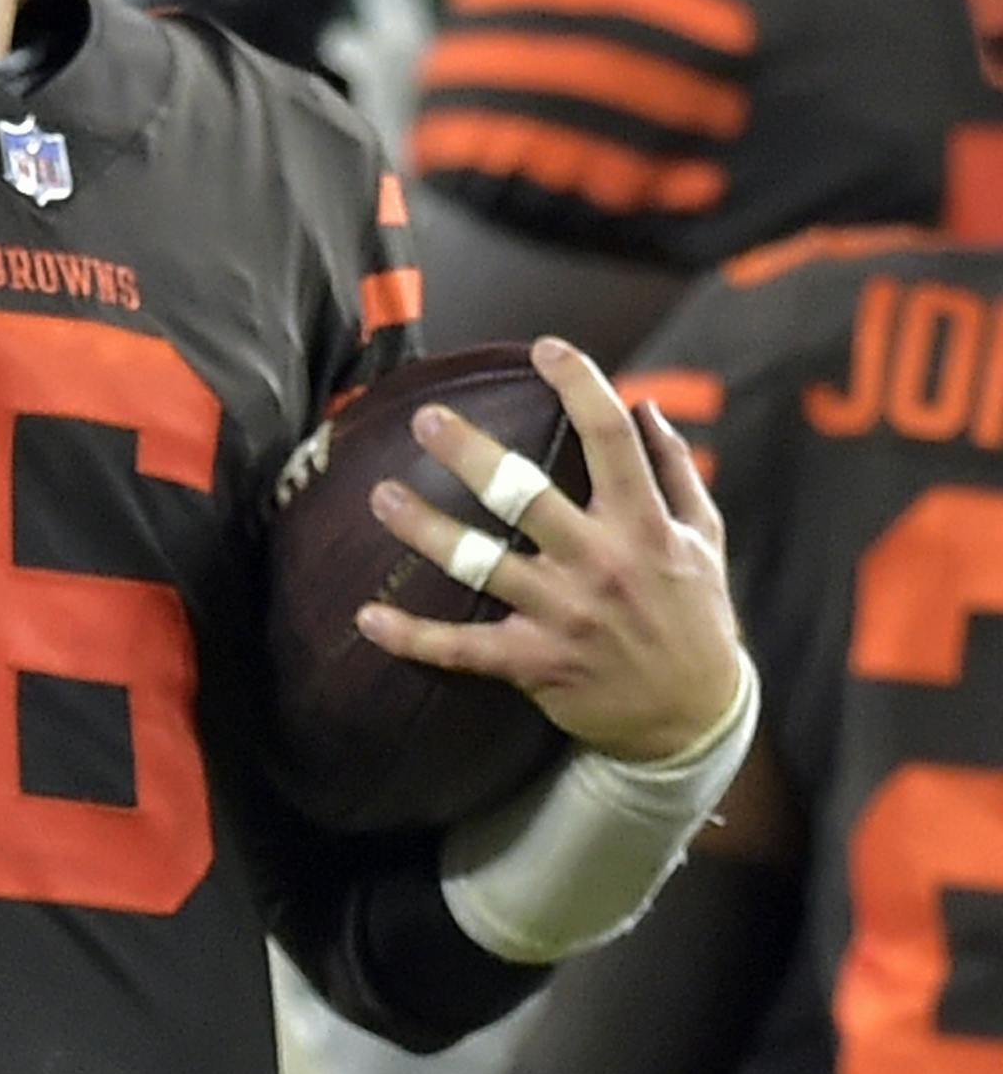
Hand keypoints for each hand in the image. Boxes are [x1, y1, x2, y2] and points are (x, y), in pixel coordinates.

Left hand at [356, 336, 744, 762]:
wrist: (694, 724)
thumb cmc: (696, 616)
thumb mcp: (707, 540)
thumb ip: (674, 469)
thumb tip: (644, 404)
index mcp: (644, 526)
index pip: (611, 441)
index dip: (581, 386)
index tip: (546, 348)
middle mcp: (600, 563)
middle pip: (524, 496)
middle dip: (470, 454)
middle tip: (425, 419)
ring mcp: (564, 615)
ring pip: (481, 563)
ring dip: (425, 529)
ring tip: (381, 495)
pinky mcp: (535, 662)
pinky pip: (463, 649)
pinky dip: (412, 637)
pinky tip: (367, 617)